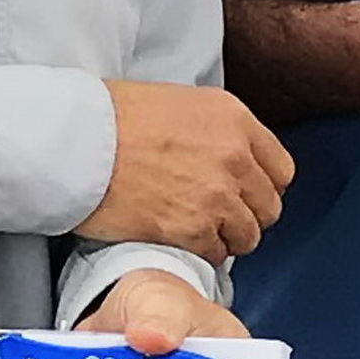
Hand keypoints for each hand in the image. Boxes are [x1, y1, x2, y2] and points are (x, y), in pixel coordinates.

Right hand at [80, 85, 293, 265]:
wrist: (79, 139)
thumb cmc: (116, 117)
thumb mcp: (181, 104)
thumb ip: (216, 133)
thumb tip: (228, 160)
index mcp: (234, 118)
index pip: (280, 169)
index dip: (260, 186)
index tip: (243, 194)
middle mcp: (235, 155)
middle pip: (269, 207)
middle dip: (246, 215)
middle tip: (217, 216)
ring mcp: (217, 194)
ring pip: (248, 236)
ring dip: (225, 237)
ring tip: (196, 229)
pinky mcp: (193, 228)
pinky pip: (216, 254)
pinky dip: (201, 252)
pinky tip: (179, 238)